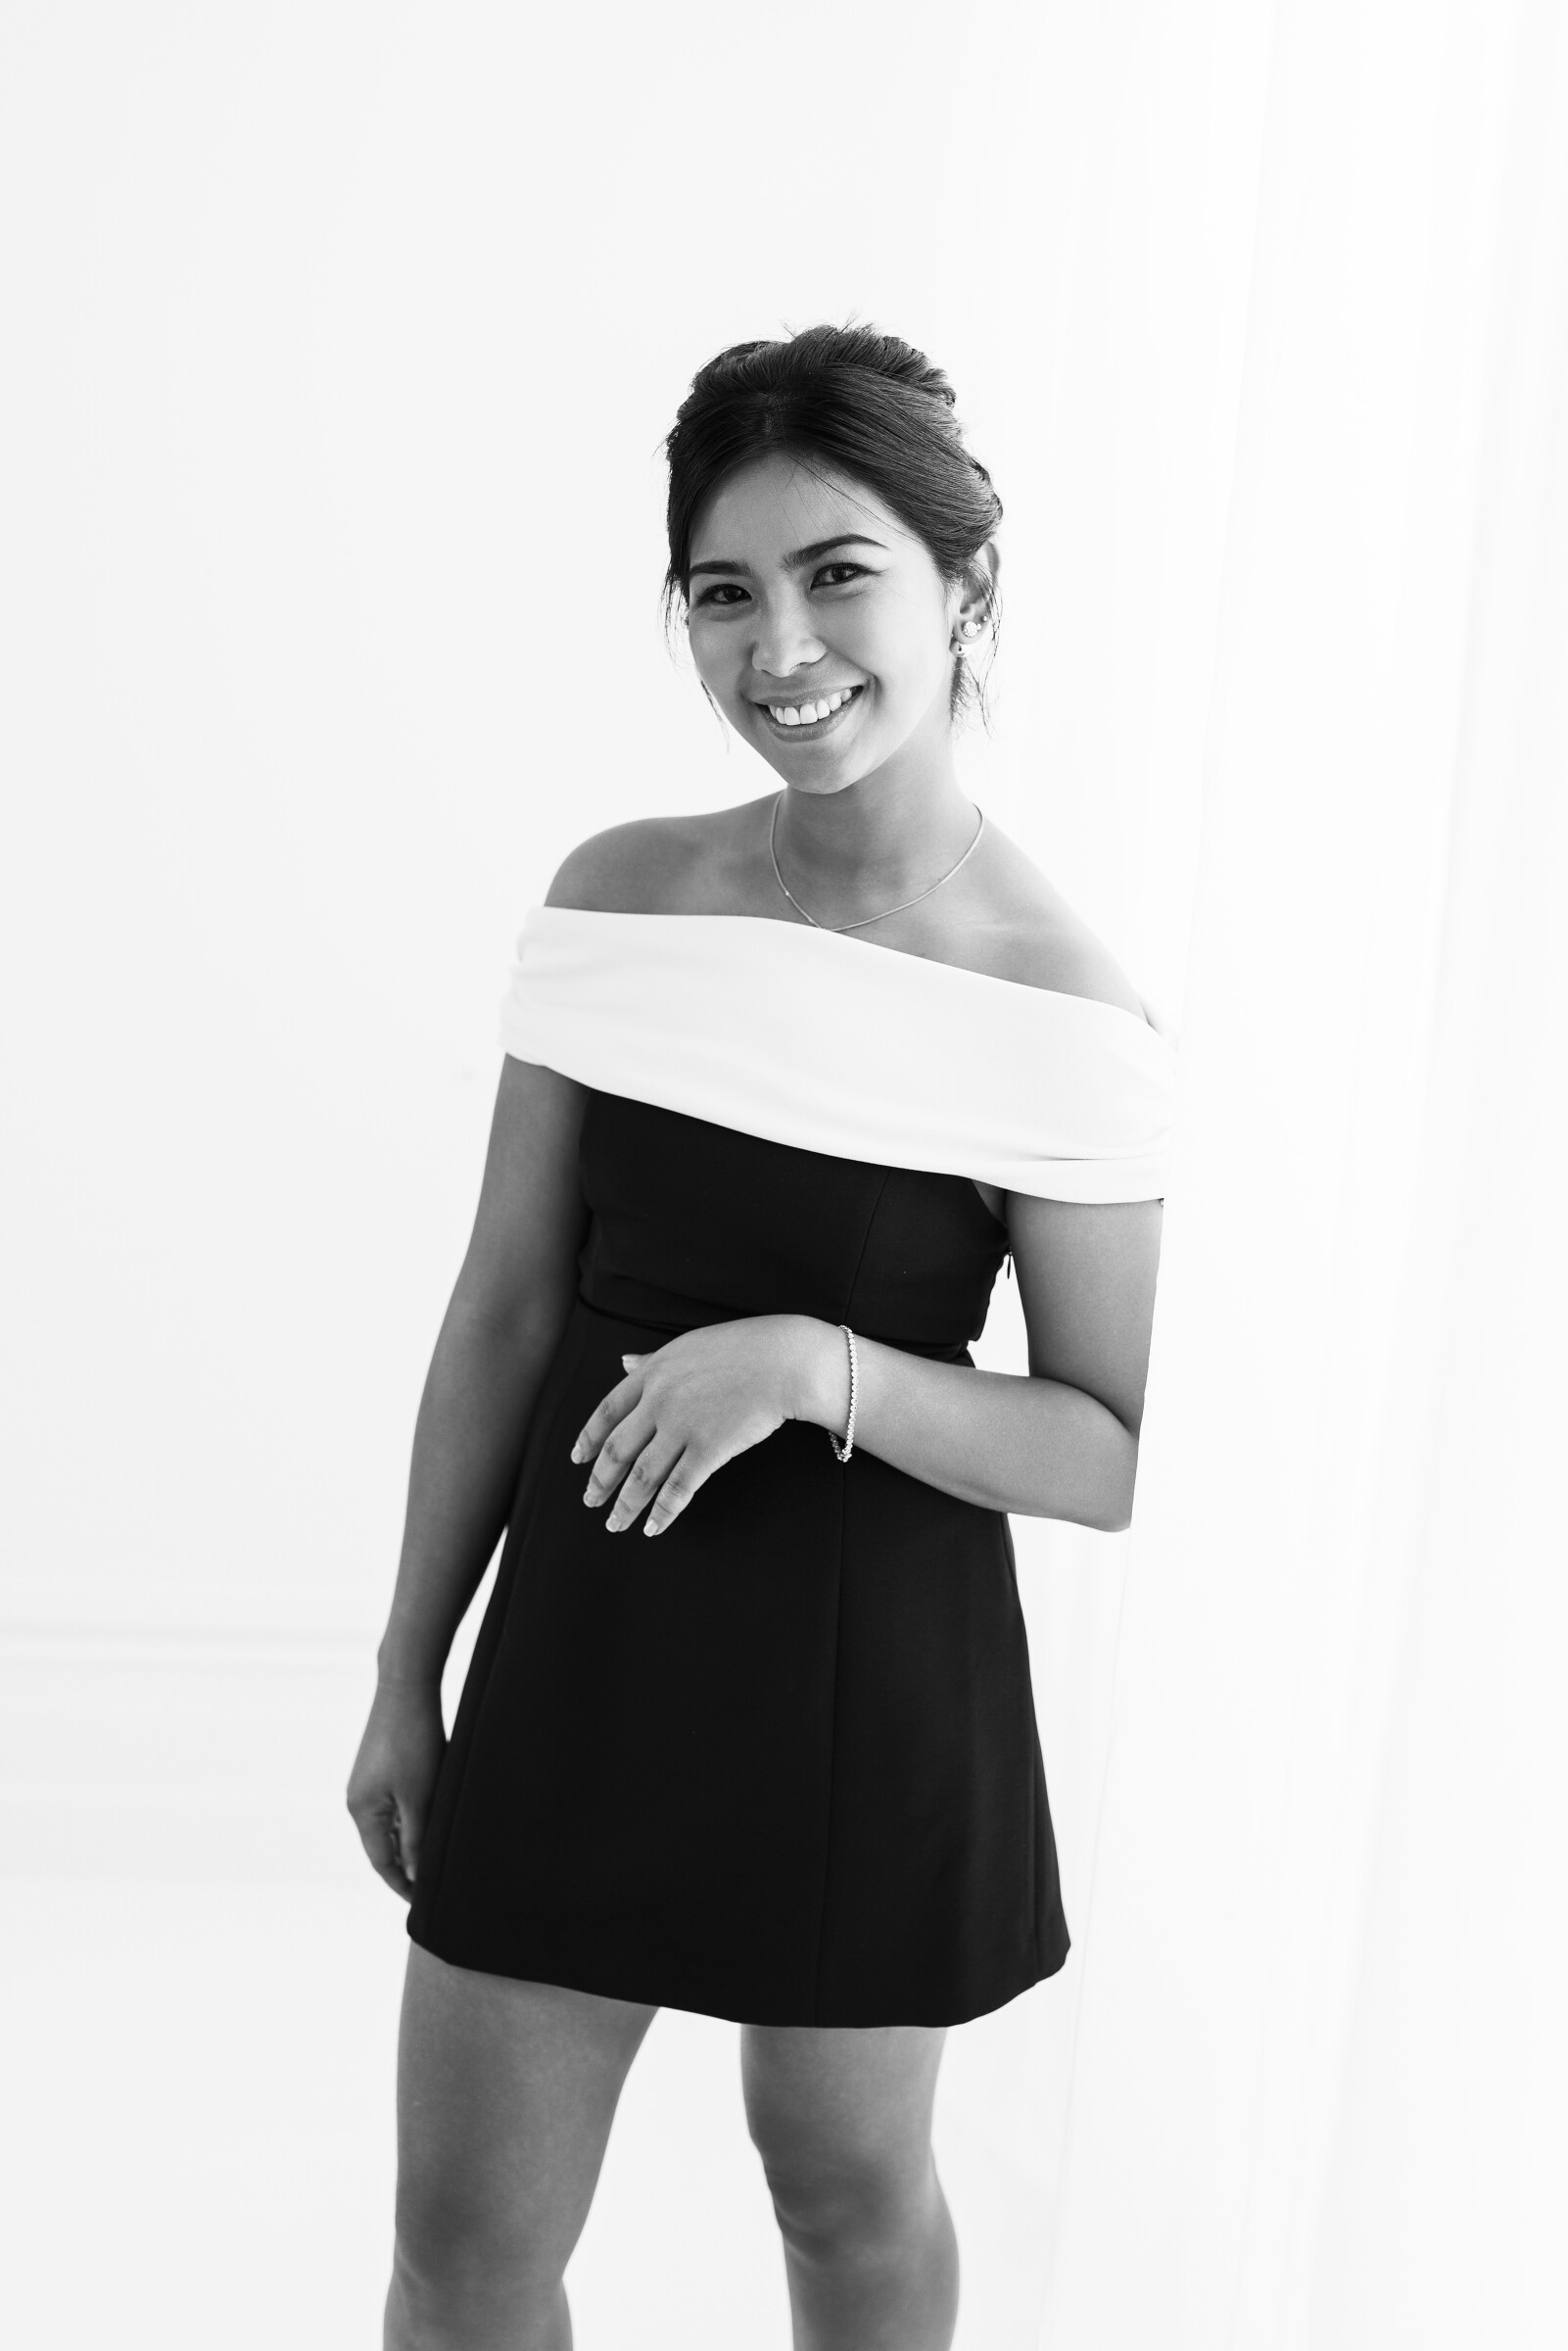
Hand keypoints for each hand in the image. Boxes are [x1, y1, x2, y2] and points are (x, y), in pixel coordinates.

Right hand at [345, 1678, 447, 1900]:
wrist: (407, 1686)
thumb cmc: (414, 1741)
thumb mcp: (419, 1797)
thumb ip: (414, 1839)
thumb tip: (411, 1873)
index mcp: (362, 1811)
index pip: (381, 1862)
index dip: (402, 1884)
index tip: (422, 1901)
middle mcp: (357, 1800)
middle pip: (382, 1846)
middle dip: (405, 1866)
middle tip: (432, 1885)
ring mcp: (366, 1783)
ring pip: (389, 1825)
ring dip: (409, 1842)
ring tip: (434, 1857)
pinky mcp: (378, 1767)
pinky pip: (393, 1805)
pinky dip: (410, 1819)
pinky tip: (430, 1821)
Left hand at [570, 1313, 833, 1537]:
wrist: (784, 1360)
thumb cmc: (742, 1348)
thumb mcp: (688, 1345)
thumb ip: (652, 1359)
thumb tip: (624, 1361)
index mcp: (652, 1373)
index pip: (606, 1412)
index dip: (588, 1439)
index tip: (577, 1459)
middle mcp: (659, 1401)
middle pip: (617, 1449)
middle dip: (600, 1481)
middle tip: (590, 1501)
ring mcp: (682, 1426)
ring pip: (642, 1475)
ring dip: (625, 1505)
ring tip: (616, 1524)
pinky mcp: (709, 1449)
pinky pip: (678, 1488)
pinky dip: (663, 1512)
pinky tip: (653, 1526)